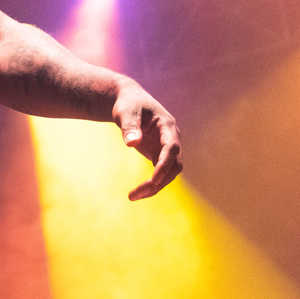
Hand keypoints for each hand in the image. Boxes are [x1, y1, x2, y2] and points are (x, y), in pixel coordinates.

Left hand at [113, 83, 181, 199]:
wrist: (128, 101)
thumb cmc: (127, 104)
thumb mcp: (125, 112)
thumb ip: (129, 126)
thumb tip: (132, 143)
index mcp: (167, 125)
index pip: (171, 148)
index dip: (164, 164)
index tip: (153, 180)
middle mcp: (172, 138)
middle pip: (174, 165)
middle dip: (158, 181)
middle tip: (136, 194)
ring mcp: (166, 148)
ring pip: (169, 173)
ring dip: (154, 187)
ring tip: (132, 197)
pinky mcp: (159, 155)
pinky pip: (160, 174)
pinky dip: (151, 185)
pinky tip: (136, 193)